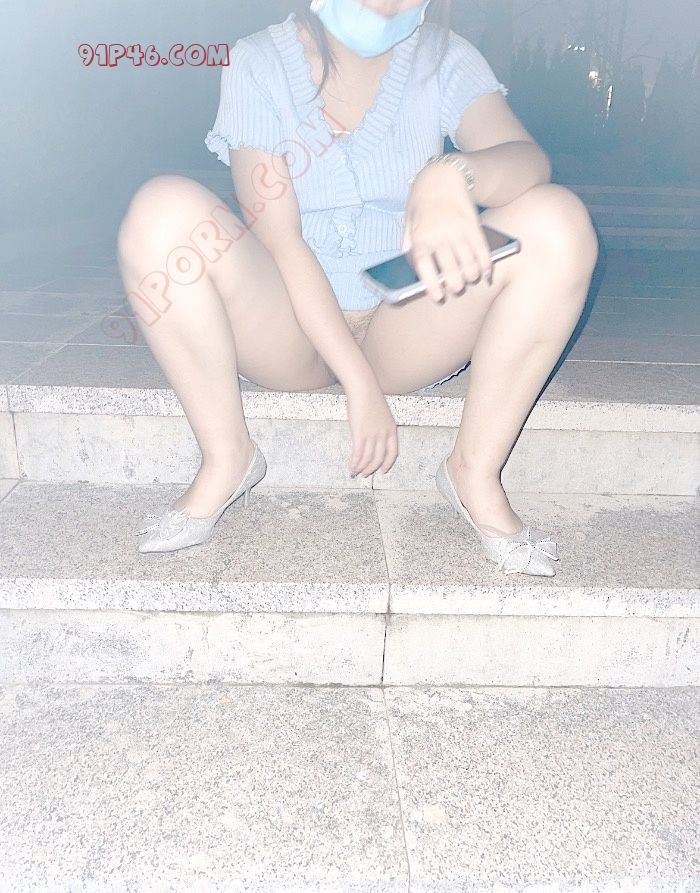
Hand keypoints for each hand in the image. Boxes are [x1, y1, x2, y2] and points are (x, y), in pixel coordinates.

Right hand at [345, 378, 398, 476]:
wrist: (363, 389)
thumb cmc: (370, 397)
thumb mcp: (382, 414)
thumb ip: (380, 426)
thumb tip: (374, 436)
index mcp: (391, 429)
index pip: (393, 452)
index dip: (388, 463)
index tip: (383, 470)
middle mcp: (383, 434)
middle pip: (379, 458)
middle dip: (372, 468)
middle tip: (365, 474)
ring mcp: (372, 435)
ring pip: (368, 458)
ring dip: (361, 468)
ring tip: (356, 472)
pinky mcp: (360, 434)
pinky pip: (358, 454)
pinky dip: (354, 463)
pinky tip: (351, 466)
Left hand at [402, 161, 493, 303]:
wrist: (442, 176)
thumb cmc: (422, 202)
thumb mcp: (408, 222)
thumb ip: (409, 245)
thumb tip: (411, 268)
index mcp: (420, 236)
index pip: (424, 265)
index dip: (432, 284)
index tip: (438, 297)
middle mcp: (439, 234)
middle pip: (450, 268)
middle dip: (456, 285)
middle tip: (456, 290)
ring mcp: (458, 229)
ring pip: (469, 262)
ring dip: (472, 277)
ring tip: (469, 281)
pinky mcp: (473, 225)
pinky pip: (482, 250)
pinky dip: (486, 265)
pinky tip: (485, 274)